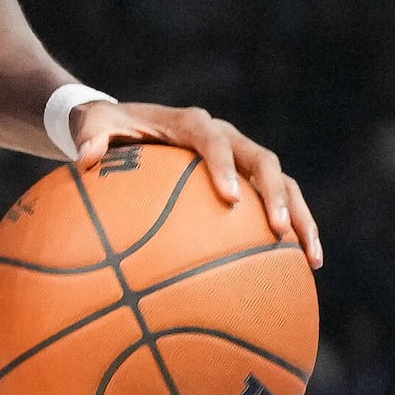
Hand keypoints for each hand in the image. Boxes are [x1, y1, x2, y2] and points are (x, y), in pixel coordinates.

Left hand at [73, 101, 324, 268]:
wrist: (124, 123)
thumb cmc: (105, 128)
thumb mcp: (90, 127)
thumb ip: (88, 138)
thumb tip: (84, 159)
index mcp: (192, 123)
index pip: (213, 140)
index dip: (225, 166)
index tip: (230, 198)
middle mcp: (226, 137)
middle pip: (263, 161)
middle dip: (275, 196)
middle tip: (278, 231)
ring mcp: (241, 158)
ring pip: (282, 184)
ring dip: (300, 218)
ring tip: (310, 260)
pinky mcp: (246, 180)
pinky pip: (273, 205)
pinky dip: (290, 232)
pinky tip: (298, 272)